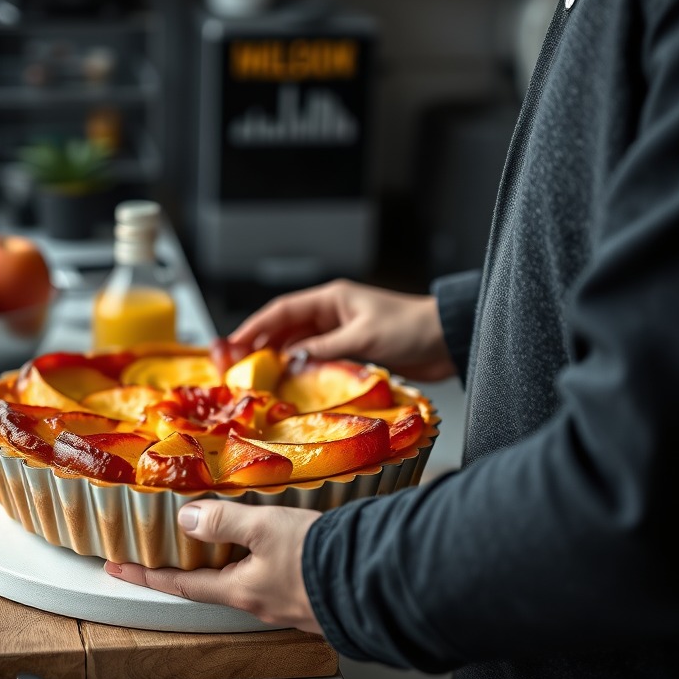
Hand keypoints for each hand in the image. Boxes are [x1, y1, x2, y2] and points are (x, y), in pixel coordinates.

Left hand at [105, 501, 323, 632]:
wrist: (377, 577)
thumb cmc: (320, 556)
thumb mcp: (265, 528)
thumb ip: (223, 522)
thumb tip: (186, 520)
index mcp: (241, 590)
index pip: (180, 584)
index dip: (146, 574)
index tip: (116, 568)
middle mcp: (259, 604)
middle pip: (212, 585)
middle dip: (187, 568)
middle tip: (166, 548)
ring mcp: (286, 605)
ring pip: (244, 581)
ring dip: (226, 563)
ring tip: (217, 539)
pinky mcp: (311, 597)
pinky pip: (273, 580)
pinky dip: (258, 563)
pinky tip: (270, 547)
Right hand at [229, 278, 455, 380]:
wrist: (444, 339)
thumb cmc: (410, 328)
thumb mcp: (364, 337)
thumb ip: (326, 348)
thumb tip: (292, 359)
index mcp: (332, 298)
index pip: (283, 310)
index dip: (256, 325)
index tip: (234, 341)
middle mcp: (332, 313)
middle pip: (286, 326)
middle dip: (260, 342)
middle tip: (236, 361)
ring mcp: (340, 331)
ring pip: (298, 343)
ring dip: (278, 357)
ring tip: (256, 374)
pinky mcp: (350, 350)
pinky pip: (316, 357)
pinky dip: (301, 367)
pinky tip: (289, 380)